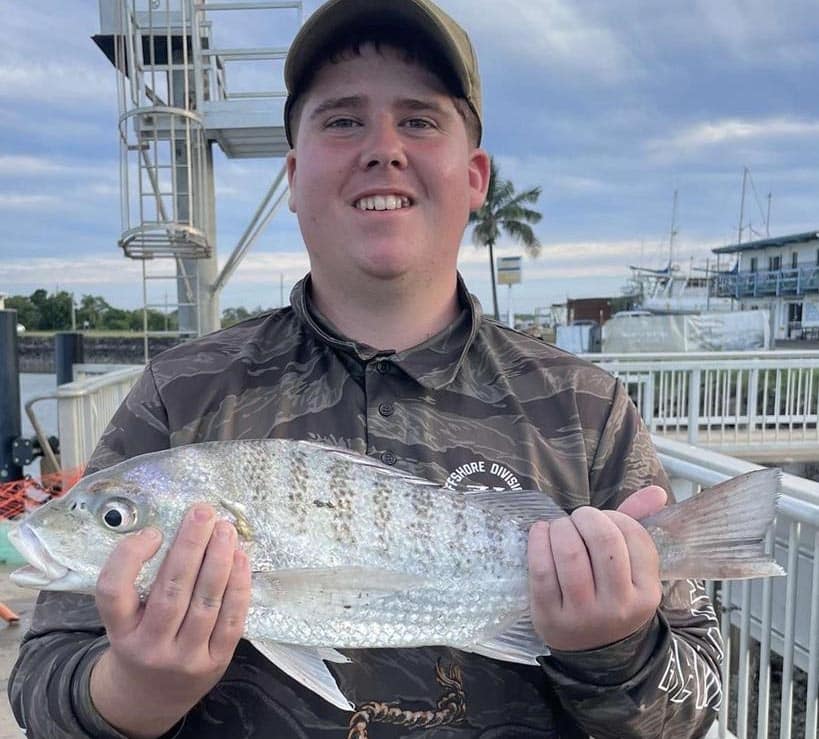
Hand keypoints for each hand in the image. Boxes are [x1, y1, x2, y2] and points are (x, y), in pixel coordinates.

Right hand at [90, 505, 250, 737]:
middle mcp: (150, 646)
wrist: (152, 697)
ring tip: (226, 529)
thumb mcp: (126, 618)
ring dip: (219, 560)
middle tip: (203, 512)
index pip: (113, 592)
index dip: (130, 558)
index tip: (153, 532)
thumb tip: (180, 528)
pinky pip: (231, 620)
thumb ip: (141, 582)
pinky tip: (241, 558)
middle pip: (171, 591)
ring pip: (205, 603)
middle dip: (190, 546)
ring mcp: (184, 657)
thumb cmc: (141, 640)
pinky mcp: (215, 662)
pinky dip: (238, 586)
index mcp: (120, 631)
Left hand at [527, 486, 665, 651]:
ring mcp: (583, 614)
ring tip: (559, 527)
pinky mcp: (549, 616)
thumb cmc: (612, 595)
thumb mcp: (632, 569)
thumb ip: (639, 525)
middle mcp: (618, 606)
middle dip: (586, 517)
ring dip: (561, 527)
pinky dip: (537, 541)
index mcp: (646, 592)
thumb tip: (656, 491)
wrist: (593, 651)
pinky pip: (541, 569)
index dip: (614, 517)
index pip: (634, 536)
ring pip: (570, 553)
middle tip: (578, 518)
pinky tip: (540, 532)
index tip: (603, 520)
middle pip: (603, 541)